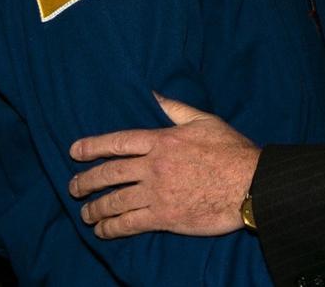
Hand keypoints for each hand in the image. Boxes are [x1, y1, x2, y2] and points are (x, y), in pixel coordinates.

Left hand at [68, 93, 257, 238]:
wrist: (250, 184)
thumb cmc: (231, 150)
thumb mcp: (204, 120)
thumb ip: (175, 108)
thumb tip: (154, 93)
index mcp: (163, 140)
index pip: (118, 142)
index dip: (93, 146)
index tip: (74, 151)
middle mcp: (154, 166)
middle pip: (110, 173)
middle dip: (86, 181)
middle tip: (74, 187)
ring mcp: (157, 193)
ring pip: (115, 201)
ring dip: (95, 208)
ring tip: (85, 213)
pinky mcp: (164, 217)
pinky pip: (129, 224)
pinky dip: (112, 228)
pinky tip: (103, 231)